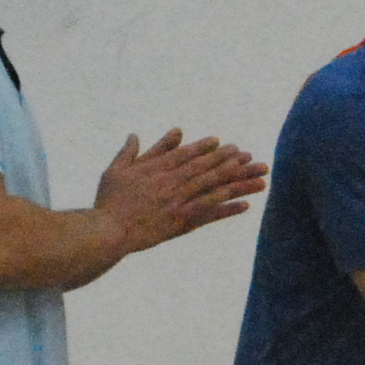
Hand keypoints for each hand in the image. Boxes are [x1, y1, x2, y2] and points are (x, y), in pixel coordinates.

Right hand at [94, 130, 267, 253]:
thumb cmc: (108, 201)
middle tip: (249, 155)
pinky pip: (209, 213)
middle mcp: (171, 182)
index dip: (206, 148)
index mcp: (156, 169)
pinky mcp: (181, 221)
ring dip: (238, 182)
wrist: (107, 230)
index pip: (186, 155)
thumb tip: (135, 134)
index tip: (224, 143)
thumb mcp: (116, 170)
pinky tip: (245, 204)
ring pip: (212, 188)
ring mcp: (177, 202)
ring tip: (258, 177)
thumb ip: (130, 151)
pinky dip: (227, 208)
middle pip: (206, 168)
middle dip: (230, 161)